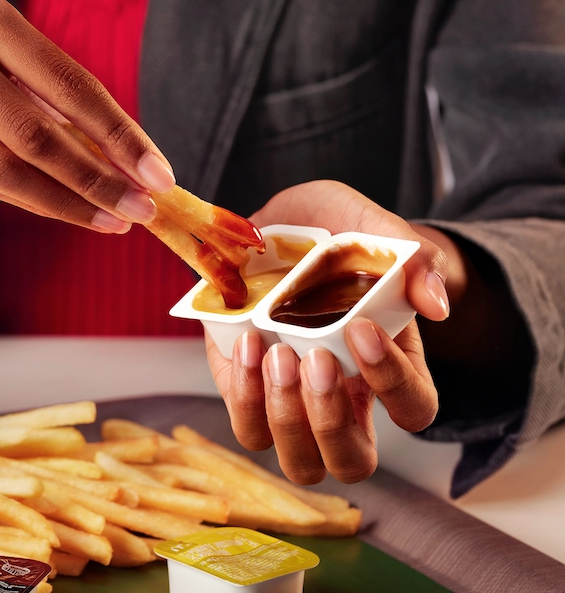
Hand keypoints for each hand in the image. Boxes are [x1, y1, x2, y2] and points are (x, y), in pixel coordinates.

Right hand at [0, 0, 174, 231]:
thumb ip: (39, 89)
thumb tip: (110, 148)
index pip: (72, 83)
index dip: (120, 134)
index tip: (158, 173)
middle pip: (40, 133)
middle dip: (99, 179)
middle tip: (142, 211)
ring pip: (5, 166)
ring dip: (65, 202)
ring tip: (109, 222)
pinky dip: (20, 198)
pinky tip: (58, 209)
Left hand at [205, 180, 447, 484]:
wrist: (275, 222)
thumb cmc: (332, 227)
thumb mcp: (367, 222)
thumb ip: (407, 253)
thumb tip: (436, 304)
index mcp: (387, 362)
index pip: (414, 408)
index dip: (393, 381)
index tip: (361, 328)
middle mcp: (342, 394)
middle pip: (352, 461)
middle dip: (332, 421)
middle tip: (318, 358)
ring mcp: (292, 398)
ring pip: (299, 461)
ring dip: (287, 415)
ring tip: (277, 353)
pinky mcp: (247, 387)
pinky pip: (250, 427)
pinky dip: (246, 395)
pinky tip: (248, 342)